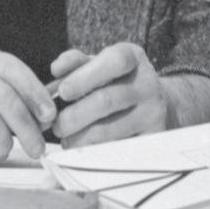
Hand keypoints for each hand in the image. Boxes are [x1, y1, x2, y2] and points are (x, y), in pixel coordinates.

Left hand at [49, 43, 169, 147]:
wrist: (150, 104)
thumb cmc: (115, 81)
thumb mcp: (97, 65)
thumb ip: (75, 63)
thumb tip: (57, 69)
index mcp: (133, 57)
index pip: (115, 61)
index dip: (85, 77)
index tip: (63, 92)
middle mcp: (147, 83)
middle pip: (107, 100)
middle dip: (74, 115)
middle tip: (57, 125)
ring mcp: (153, 112)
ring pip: (109, 130)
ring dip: (79, 138)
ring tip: (66, 138)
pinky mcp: (151, 139)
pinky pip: (116, 149)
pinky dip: (94, 151)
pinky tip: (83, 148)